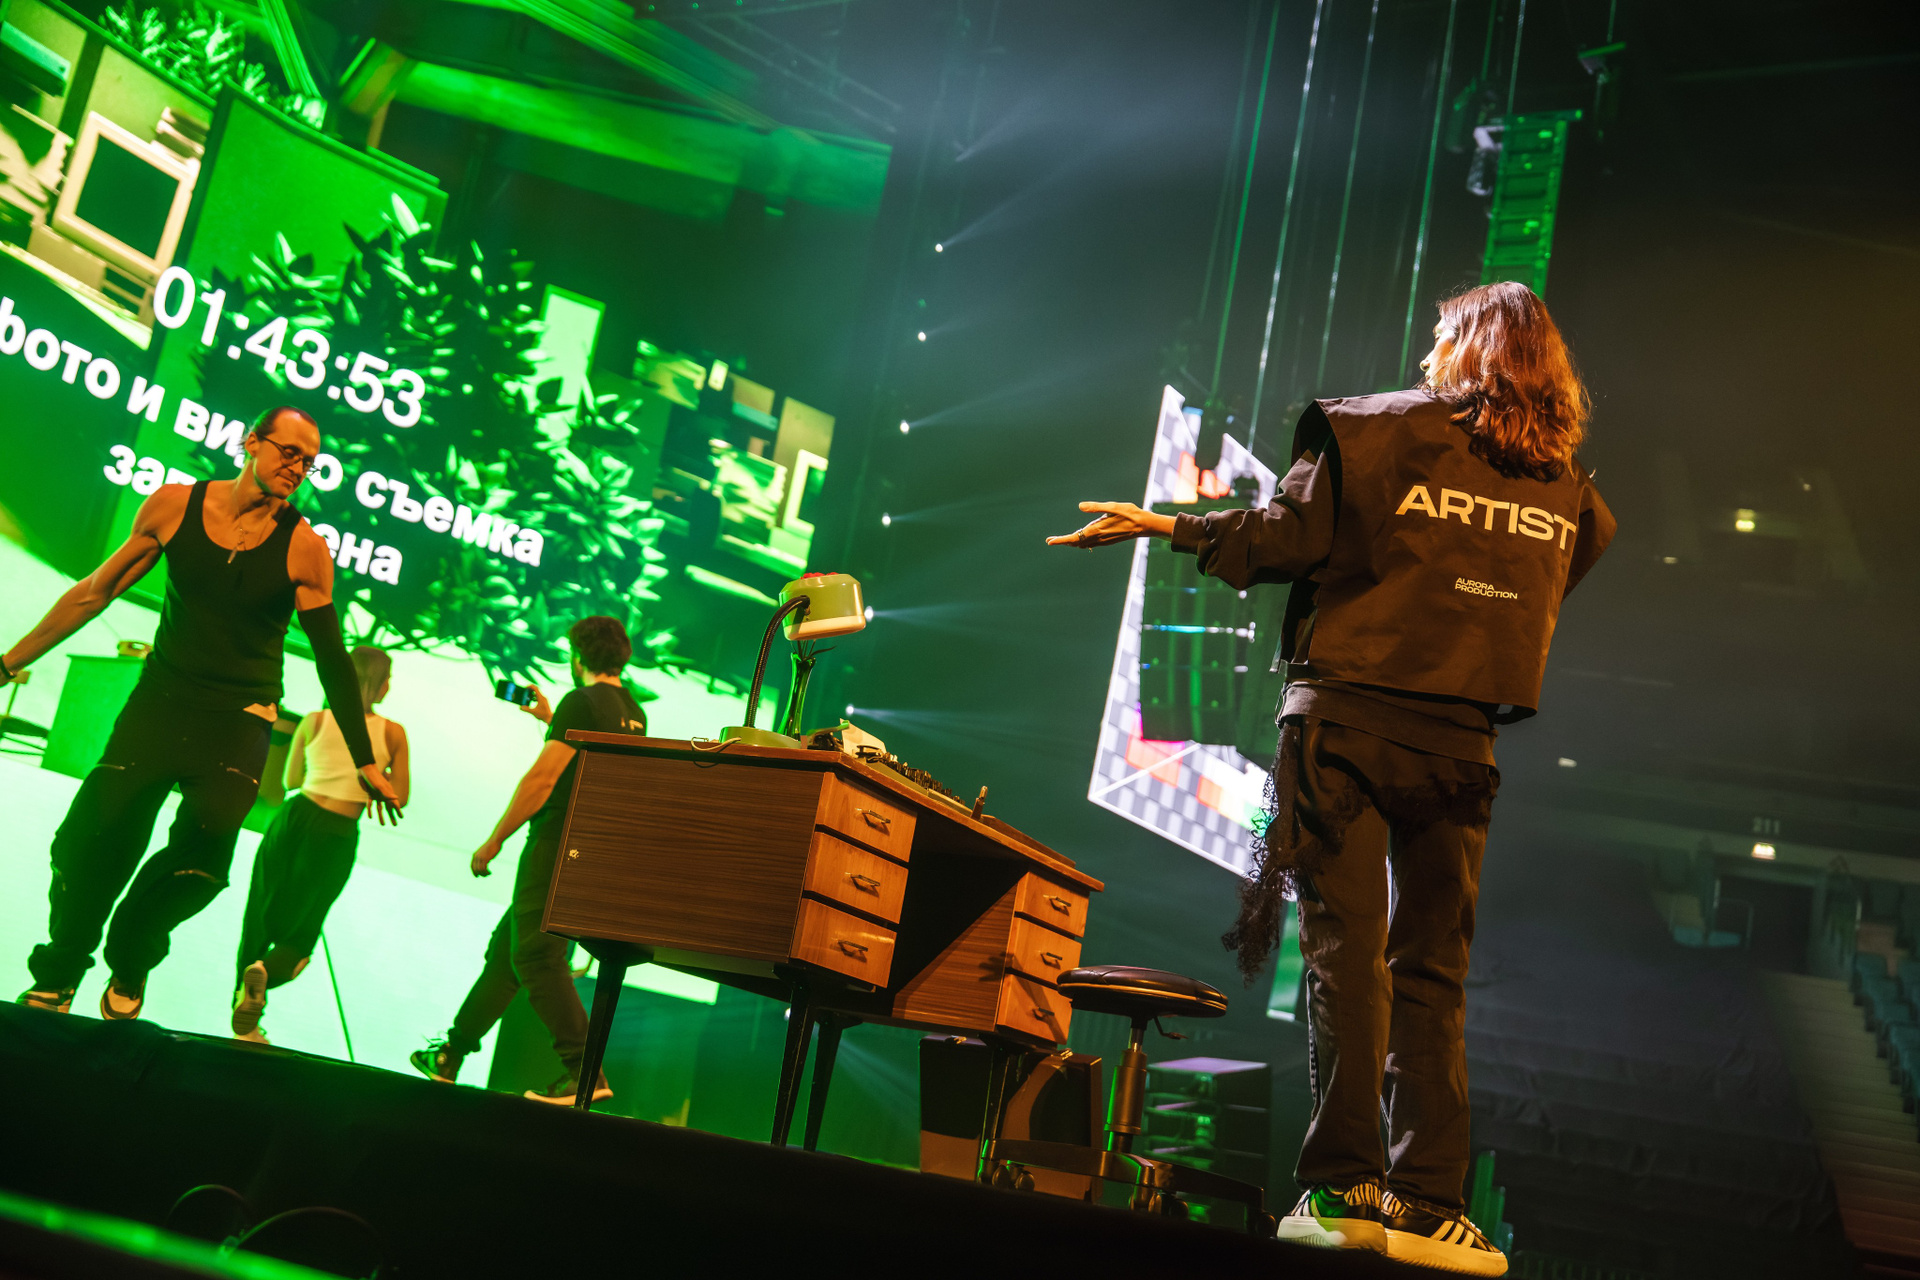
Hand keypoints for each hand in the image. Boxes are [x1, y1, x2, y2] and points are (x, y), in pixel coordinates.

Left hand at [356, 765, 402, 825]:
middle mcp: (384, 795)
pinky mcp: (370, 794)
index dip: (398, 811)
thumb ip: (387, 793)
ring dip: (381, 816)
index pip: (395, 804)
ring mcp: (377, 795)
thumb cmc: (374, 778)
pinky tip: (370, 817)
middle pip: (389, 808)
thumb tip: (396, 798)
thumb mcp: (380, 786)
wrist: (365, 770)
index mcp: (388, 793)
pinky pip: (370, 804)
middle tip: (395, 825)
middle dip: (392, 816)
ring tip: (383, 824)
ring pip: (380, 808)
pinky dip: (370, 810)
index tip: (401, 817)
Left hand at [471, 838, 501, 877]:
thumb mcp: (485, 852)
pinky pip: (484, 868)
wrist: (495, 840)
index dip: (474, 872)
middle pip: (475, 869)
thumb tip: (486, 862)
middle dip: (480, 874)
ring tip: (489, 874)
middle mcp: (476, 857)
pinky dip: (487, 872)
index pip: (472, 866)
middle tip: (485, 876)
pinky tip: (490, 872)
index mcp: (475, 855)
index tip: (477, 876)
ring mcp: (481, 857)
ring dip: (484, 874)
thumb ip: (484, 857)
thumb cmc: (492, 845)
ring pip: (480, 870)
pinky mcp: (485, 858)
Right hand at [520, 684, 551, 724]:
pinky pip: (539, 698)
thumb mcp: (533, 712)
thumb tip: (520, 707)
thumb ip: (526, 709)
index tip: (526, 687)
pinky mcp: (544, 702)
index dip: (530, 686)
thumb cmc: (543, 715)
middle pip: (536, 691)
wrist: (550, 718)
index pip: (536, 688)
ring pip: (537, 694)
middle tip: (525, 692)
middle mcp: (543, 697)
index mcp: (541, 698)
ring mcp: (544, 700)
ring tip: (527, 697)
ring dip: (532, 695)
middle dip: (530, 691)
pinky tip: (531, 701)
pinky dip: (534, 698)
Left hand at [1046, 501, 1175, 548]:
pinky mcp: (1107, 540)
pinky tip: (1080, 540)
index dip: (1061, 540)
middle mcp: (1099, 537)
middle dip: (1063, 542)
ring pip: (1083, 544)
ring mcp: (1103, 540)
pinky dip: (1081, 542)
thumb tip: (1080, 506)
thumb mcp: (1113, 506)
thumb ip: (1096, 507)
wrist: (1144, 525)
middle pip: (1076, 543)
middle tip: (1050, 540)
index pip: (1075, 538)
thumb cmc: (1130, 513)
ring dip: (1071, 542)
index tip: (1050, 541)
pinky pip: (1090, 544)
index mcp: (1097, 529)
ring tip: (1060, 540)